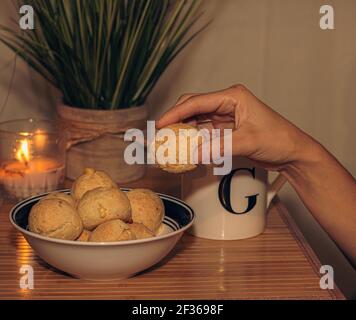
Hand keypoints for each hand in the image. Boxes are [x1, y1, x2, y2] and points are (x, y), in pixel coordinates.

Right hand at [157, 85, 320, 171]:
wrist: (292, 152)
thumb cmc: (278, 139)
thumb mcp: (248, 142)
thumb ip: (219, 148)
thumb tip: (194, 155)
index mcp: (233, 96)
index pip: (197, 102)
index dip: (176, 112)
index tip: (160, 123)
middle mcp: (227, 103)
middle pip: (193, 106)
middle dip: (175, 118)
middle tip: (160, 132)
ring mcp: (226, 116)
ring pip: (197, 119)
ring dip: (183, 129)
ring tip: (168, 140)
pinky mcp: (226, 129)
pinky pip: (204, 131)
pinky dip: (193, 138)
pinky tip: (185, 145)